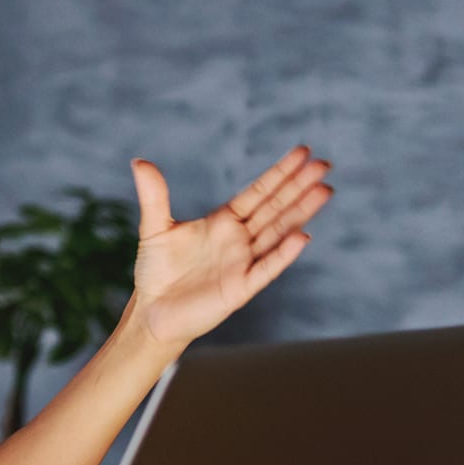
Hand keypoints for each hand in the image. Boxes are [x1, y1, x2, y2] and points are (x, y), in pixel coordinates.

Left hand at [124, 145, 332, 348]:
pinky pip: (266, 268)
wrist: (152, 312)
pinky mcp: (240, 288)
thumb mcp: (154, 228)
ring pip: (278, 232)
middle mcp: (239, 240)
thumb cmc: (156, 271)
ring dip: (300, 213)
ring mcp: (243, 263)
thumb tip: (140, 161)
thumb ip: (154, 195)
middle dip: (298, 186)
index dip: (279, 173)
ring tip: (324, 191)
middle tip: (324, 164)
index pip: (258, 193)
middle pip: (275, 207)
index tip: (302, 152)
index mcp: (223, 221)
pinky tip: (302, 236)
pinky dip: (284, 253)